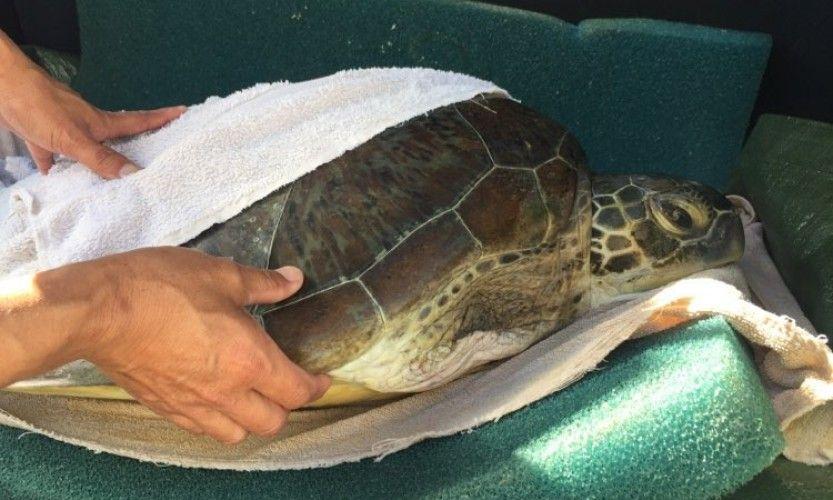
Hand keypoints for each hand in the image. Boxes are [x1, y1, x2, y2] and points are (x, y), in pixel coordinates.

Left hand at [0, 30, 183, 177]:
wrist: (2, 88)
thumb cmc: (40, 108)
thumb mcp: (74, 138)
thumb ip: (102, 158)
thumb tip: (135, 175)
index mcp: (100, 124)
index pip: (138, 121)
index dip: (161, 118)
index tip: (183, 112)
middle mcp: (87, 125)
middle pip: (117, 136)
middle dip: (137, 142)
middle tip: (158, 148)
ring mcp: (65, 128)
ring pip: (89, 147)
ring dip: (100, 158)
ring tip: (113, 176)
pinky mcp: (42, 133)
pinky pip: (56, 154)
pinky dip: (60, 166)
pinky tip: (59, 179)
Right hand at [1, 247, 329, 442]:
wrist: (98, 311)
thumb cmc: (160, 287)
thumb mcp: (220, 274)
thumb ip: (263, 284)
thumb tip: (293, 280)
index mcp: (249, 360)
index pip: (297, 390)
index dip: (317, 385)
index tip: (322, 376)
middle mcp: (226, 392)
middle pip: (273, 421)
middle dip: (288, 405)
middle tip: (288, 381)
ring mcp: (193, 405)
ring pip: (238, 433)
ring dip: (253, 418)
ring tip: (253, 393)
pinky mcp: (165, 407)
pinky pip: (202, 430)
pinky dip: (218, 421)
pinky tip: (216, 398)